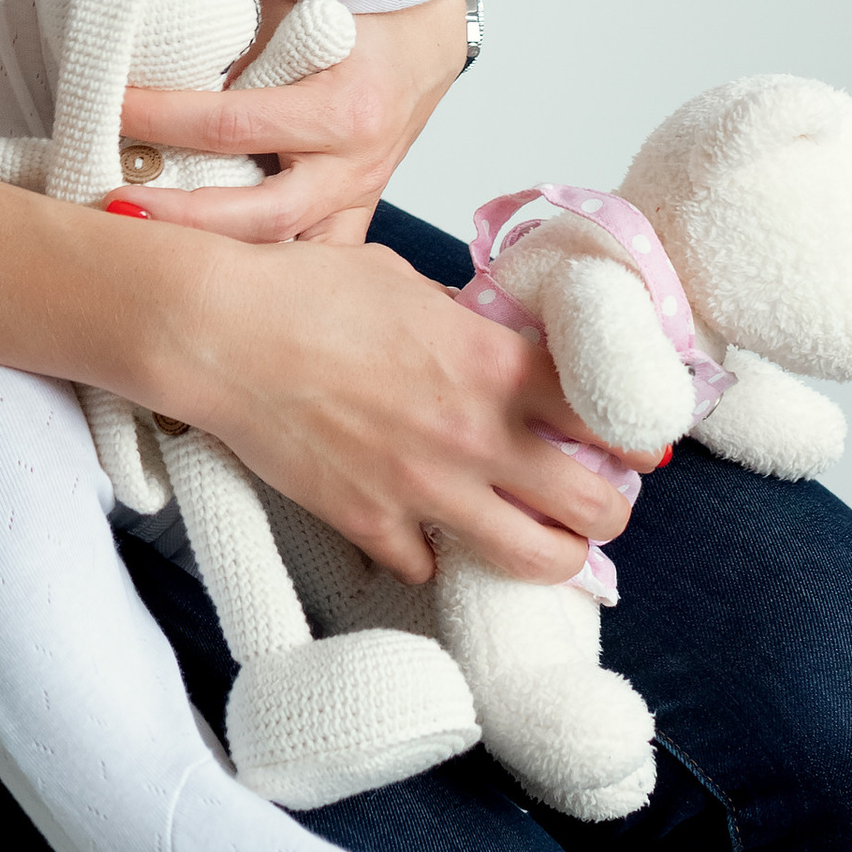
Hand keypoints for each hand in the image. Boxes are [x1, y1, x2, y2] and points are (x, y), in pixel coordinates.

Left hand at [118, 0, 467, 245]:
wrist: (422, 36)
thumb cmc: (355, 17)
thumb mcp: (290, 15)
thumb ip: (234, 53)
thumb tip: (157, 86)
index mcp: (342, 108)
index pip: (230, 125)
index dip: (160, 120)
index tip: (109, 112)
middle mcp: (355, 165)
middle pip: (260, 215)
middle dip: (180, 218)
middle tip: (115, 208)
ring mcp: (360, 199)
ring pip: (289, 256)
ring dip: (219, 257)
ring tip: (152, 255)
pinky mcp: (357, 215)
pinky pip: (314, 262)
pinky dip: (269, 273)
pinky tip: (218, 284)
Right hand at [163, 229, 648, 587]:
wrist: (219, 334)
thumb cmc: (303, 292)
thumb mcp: (405, 283)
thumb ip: (464, 323)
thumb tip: (490, 341)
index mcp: (494, 364)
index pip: (609, 415)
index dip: (632, 431)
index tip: (629, 437)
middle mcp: (477, 435)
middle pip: (599, 507)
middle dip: (610, 507)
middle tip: (594, 496)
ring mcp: (427, 491)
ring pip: (539, 561)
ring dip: (553, 554)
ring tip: (545, 539)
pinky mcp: (373, 525)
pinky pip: (430, 568)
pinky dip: (435, 556)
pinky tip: (427, 532)